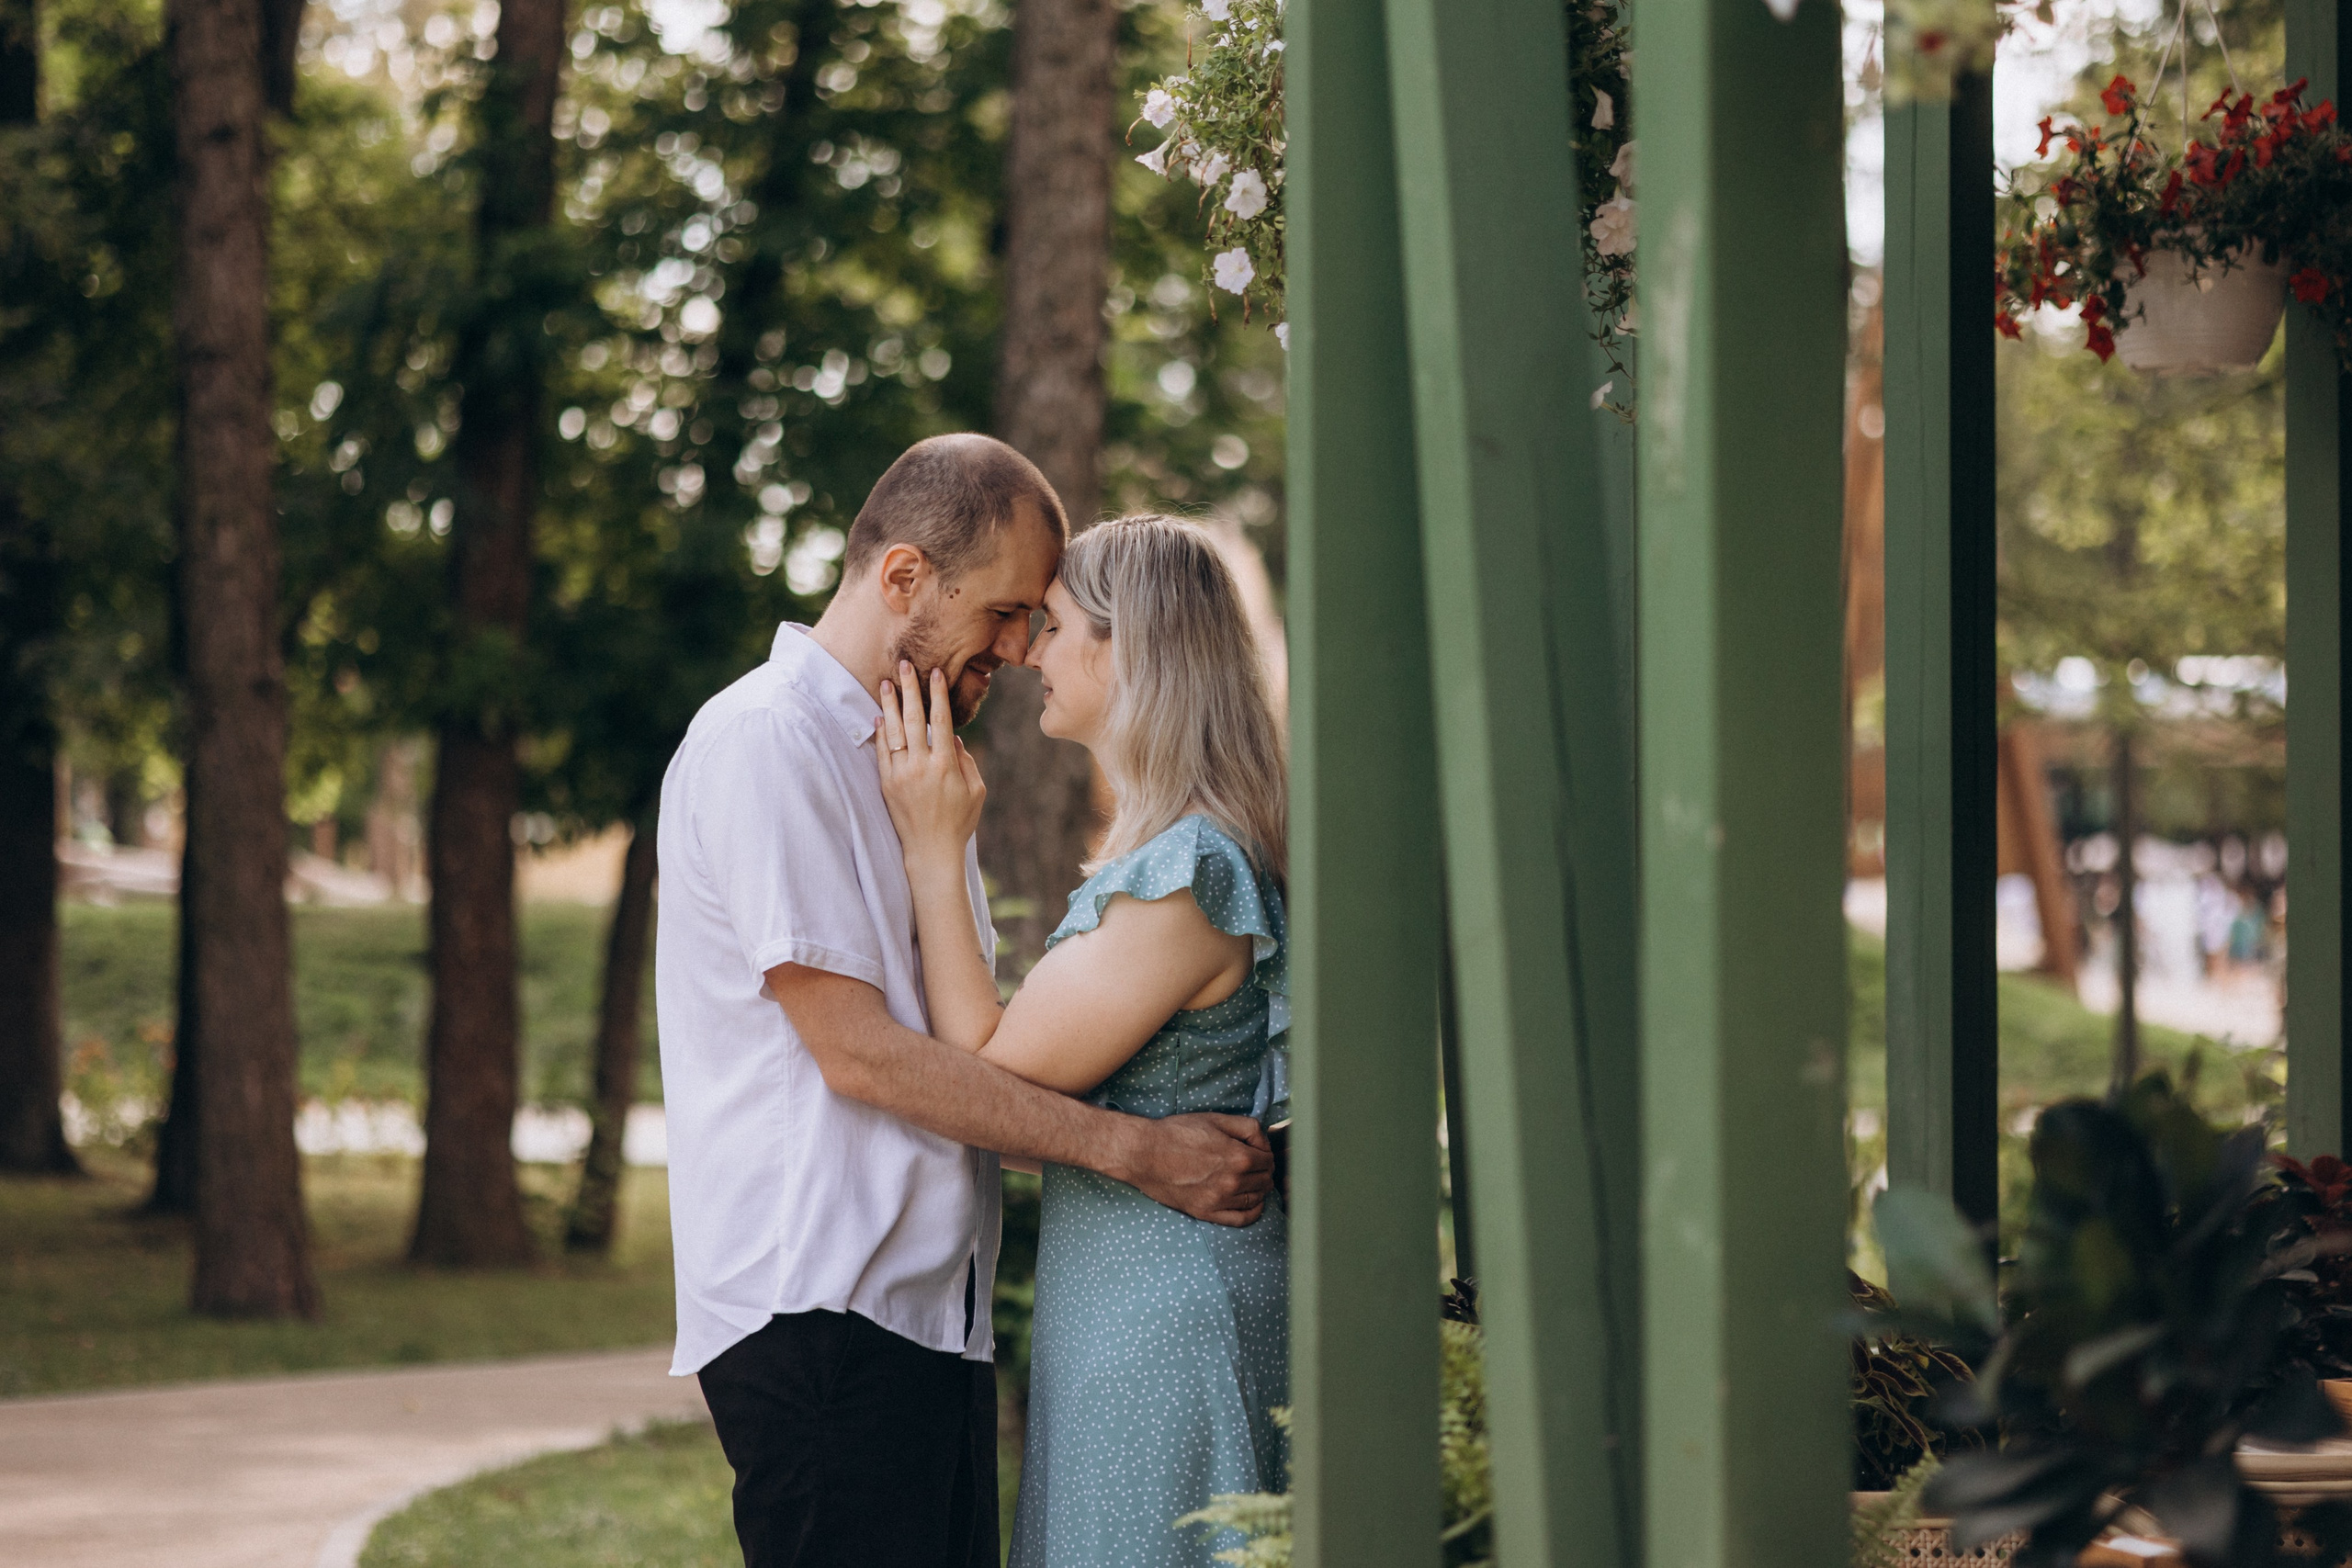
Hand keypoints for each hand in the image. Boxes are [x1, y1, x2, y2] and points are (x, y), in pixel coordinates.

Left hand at [876, 661, 985, 865]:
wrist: (931, 852)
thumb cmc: (959, 822)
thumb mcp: (975, 791)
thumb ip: (965, 761)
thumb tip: (950, 737)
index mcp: (945, 765)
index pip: (940, 719)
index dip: (937, 694)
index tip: (935, 673)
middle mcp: (920, 766)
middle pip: (913, 718)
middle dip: (909, 689)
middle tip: (904, 665)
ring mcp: (900, 775)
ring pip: (893, 732)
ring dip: (890, 705)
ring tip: (885, 683)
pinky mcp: (887, 785)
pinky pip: (881, 753)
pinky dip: (880, 733)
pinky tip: (879, 717)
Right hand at [1118, 1112, 1274, 1226]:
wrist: (1145, 1153)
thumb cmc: (1178, 1133)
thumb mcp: (1216, 1119)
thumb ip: (1248, 1128)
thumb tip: (1264, 1142)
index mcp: (1239, 1157)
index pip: (1268, 1160)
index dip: (1265, 1153)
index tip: (1257, 1150)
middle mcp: (1233, 1182)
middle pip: (1265, 1180)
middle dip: (1264, 1170)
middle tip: (1253, 1163)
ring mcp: (1220, 1200)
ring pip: (1256, 1198)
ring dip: (1258, 1188)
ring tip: (1250, 1179)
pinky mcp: (1206, 1212)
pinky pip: (1241, 1219)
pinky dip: (1253, 1212)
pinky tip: (1252, 1203)